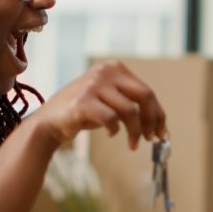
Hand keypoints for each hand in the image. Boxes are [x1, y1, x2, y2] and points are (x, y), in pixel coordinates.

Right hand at [26, 60, 167, 149]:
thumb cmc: (84, 112)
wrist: (50, 121)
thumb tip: (160, 124)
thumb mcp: (110, 100)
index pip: (147, 91)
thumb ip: (132, 104)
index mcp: (114, 67)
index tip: (162, 131)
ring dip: (135, 132)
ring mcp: (93, 84)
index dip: (158, 113)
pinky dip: (115, 130)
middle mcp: (105, 71)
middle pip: (145, 96)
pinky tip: (112, 134)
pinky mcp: (83, 101)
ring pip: (129, 111)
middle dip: (152, 120)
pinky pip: (111, 119)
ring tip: (133, 144)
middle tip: (151, 138)